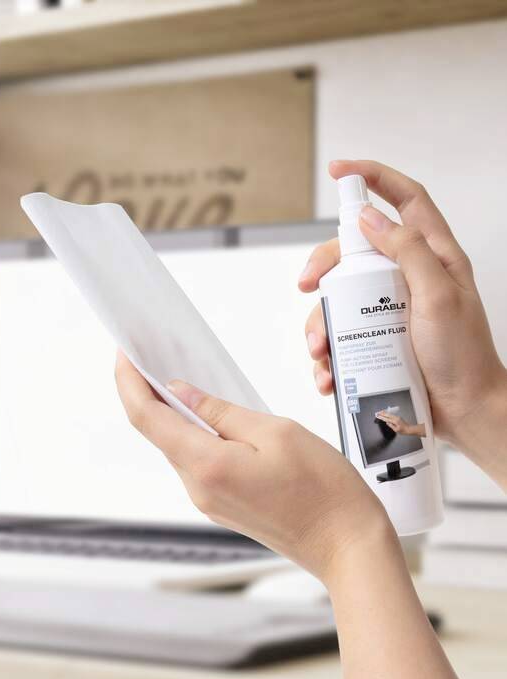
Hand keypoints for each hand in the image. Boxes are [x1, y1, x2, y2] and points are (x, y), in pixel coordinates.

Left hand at [114, 353, 393, 583]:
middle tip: (147, 357)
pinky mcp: (221, 505)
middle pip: (156, 432)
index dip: (129, 382)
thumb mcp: (277, 432)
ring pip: (176, 446)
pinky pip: (196, 461)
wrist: (347, 547)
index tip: (124, 354)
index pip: (147, 417)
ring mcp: (207, 500)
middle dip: (145, 393)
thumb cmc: (324, 491)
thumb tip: (182, 394)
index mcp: (206, 464)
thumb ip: (223, 412)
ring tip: (177, 378)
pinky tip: (206, 415)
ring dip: (170, 413)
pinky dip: (192, 434)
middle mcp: (197, 486)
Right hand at [300, 160, 506, 467]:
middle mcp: (409, 277)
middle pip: (354, 250)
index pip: (404, 200)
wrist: (465, 411)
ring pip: (339, 297)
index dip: (373, 178)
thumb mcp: (440, 296)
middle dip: (323, 265)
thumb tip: (371, 218)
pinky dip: (326, 354)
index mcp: (434, 256)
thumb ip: (408, 252)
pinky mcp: (375, 339)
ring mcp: (390, 308)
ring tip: (322, 352)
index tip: (339, 171)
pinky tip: (328, 372)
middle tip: (308, 285)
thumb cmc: (464, 357)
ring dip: (320, 323)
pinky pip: (339, 336)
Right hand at [375, 411, 426, 437]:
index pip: (387, 419)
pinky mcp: (398, 417)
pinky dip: (388, 413)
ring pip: (390, 414)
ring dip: (385, 413)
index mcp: (395, 421)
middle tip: (377, 413)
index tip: (378, 416)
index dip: (382, 417)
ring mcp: (397, 417)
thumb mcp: (396, 430)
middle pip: (388, 415)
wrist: (410, 429)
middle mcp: (396, 418)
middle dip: (382, 413)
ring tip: (380, 412)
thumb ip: (391, 426)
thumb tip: (387, 423)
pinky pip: (391, 414)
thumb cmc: (403, 431)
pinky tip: (386, 413)